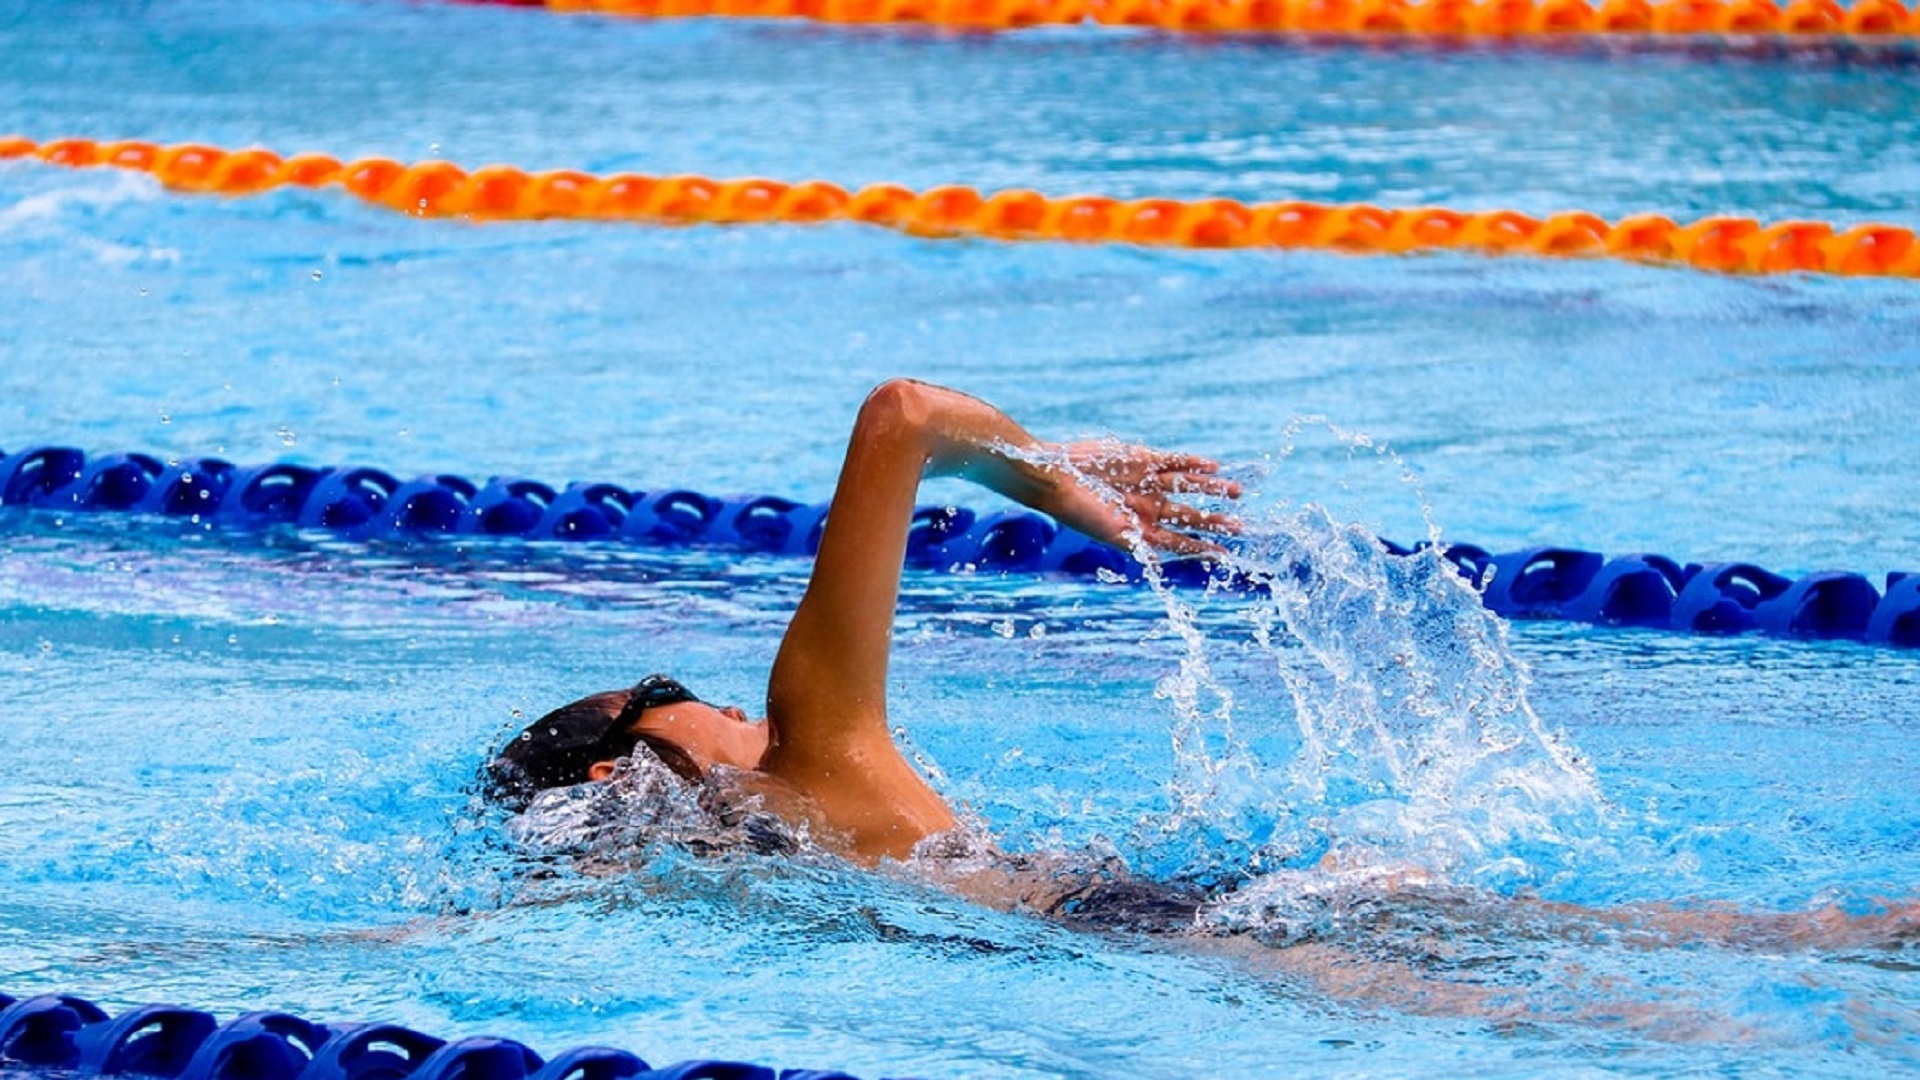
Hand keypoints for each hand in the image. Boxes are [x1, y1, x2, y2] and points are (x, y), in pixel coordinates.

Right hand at [1046, 439, 1242, 555]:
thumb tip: (1160, 560)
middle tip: (1239, 526)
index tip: (1224, 555)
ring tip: (1237, 491)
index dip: (1202, 549)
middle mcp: (1148, 507)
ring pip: (1187, 486)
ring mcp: (1146, 482)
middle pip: (1189, 515)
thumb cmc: (1078, 511)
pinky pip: (1174, 462)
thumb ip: (1136, 544)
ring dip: (1211, 489)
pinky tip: (1213, 466)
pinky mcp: (1141, 459)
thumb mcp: (1109, 533)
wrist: (1056, 477)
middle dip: (1214, 521)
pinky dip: (1193, 464)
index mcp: (1140, 529)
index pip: (1179, 541)